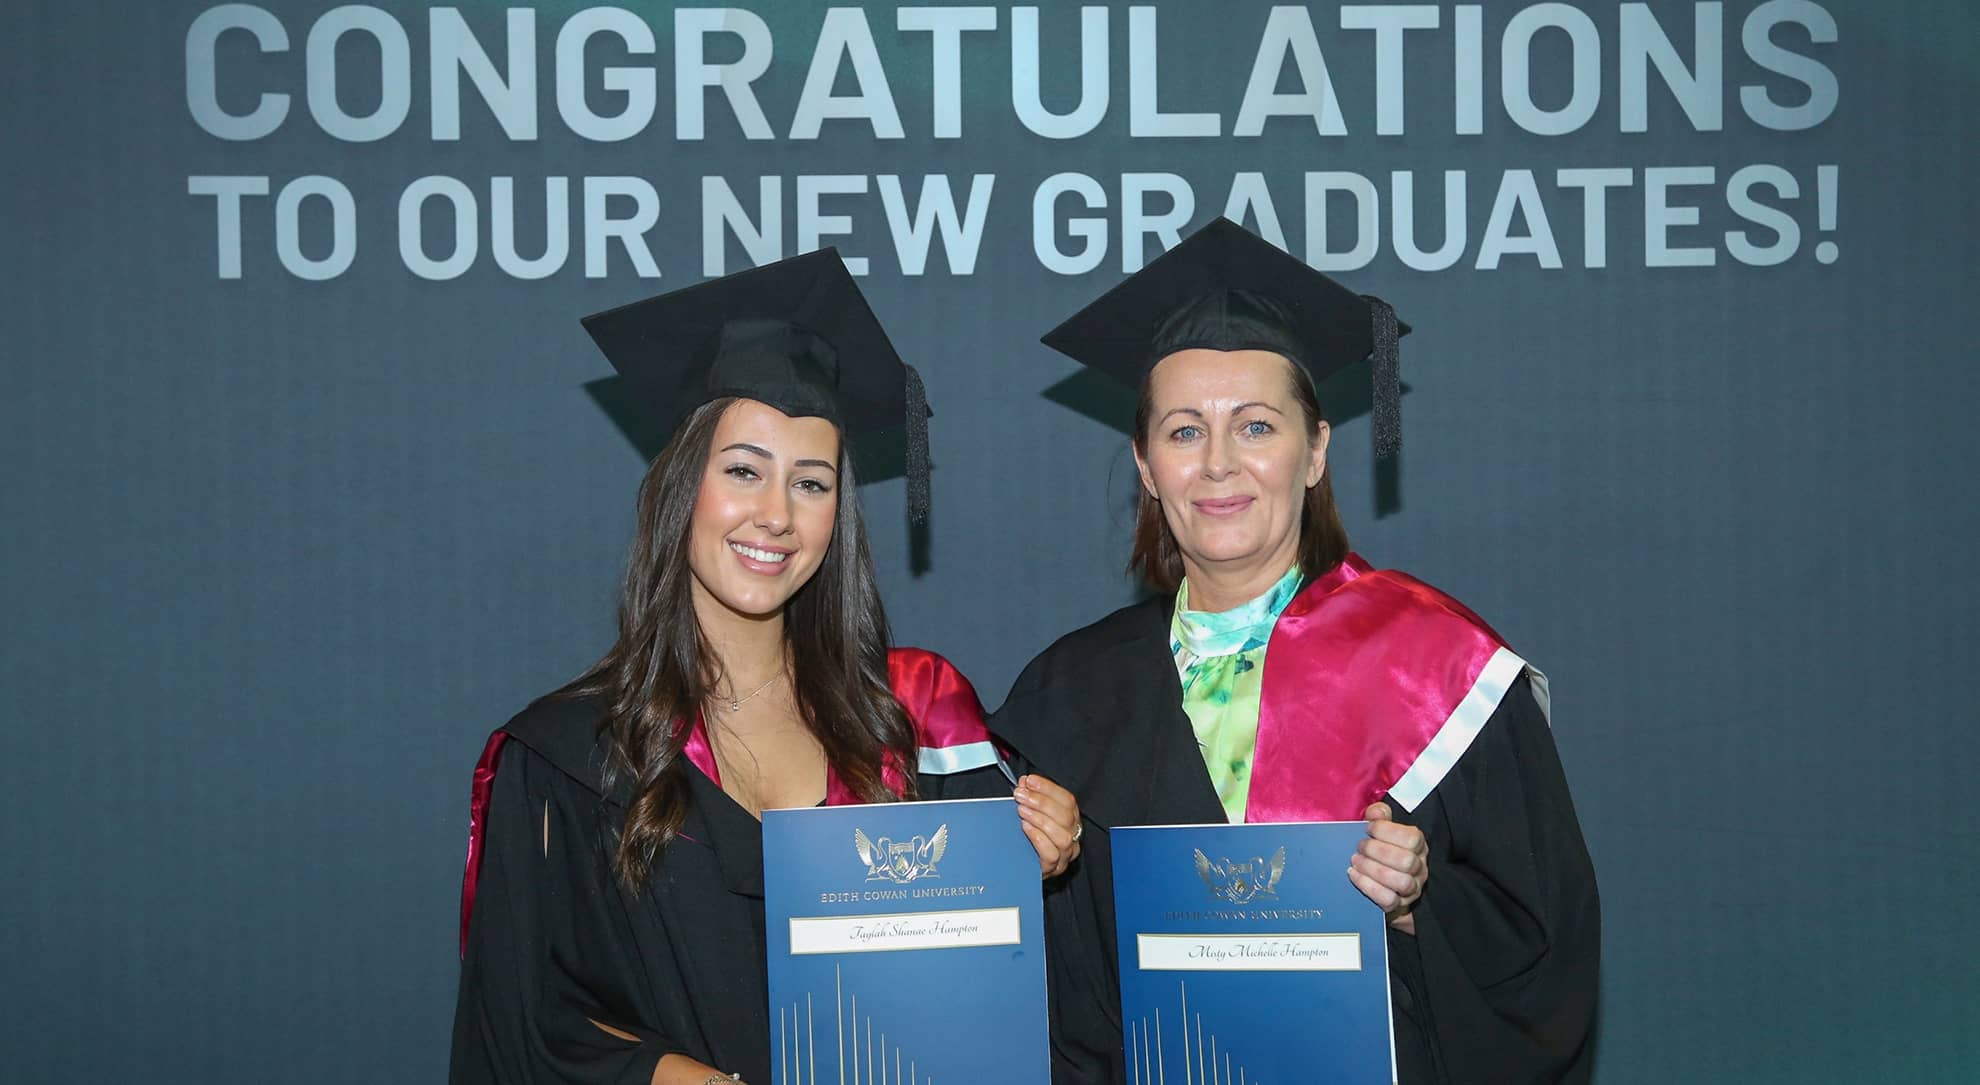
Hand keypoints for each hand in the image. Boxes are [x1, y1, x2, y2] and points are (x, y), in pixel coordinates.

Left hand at [1014, 774, 1082, 877]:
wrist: (1022, 864)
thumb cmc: (1029, 836)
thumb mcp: (1031, 812)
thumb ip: (1030, 796)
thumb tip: (1024, 783)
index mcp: (1071, 818)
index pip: (1067, 800)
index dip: (1048, 788)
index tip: (1030, 781)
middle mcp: (1072, 836)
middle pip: (1066, 817)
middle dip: (1041, 802)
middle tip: (1021, 795)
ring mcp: (1065, 854)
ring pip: (1062, 836)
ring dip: (1039, 819)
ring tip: (1022, 811)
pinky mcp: (1053, 868)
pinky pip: (1051, 854)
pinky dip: (1038, 838)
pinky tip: (1026, 829)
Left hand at [1348, 802, 1427, 934]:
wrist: (1380, 880)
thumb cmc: (1380, 848)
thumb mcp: (1381, 828)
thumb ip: (1379, 815)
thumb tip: (1376, 812)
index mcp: (1418, 845)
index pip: (1412, 838)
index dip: (1387, 831)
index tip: (1368, 828)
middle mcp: (1419, 867)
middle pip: (1407, 861)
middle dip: (1377, 852)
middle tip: (1359, 847)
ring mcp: (1411, 888)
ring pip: (1401, 882)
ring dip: (1373, 870)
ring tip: (1355, 861)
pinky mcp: (1398, 904)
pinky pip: (1388, 900)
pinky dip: (1368, 887)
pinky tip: (1354, 875)